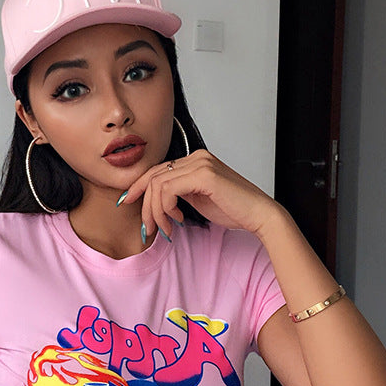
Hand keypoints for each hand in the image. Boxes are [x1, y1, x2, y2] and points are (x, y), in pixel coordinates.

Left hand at [121, 149, 276, 238]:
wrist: (258, 214)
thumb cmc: (233, 209)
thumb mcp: (197, 199)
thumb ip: (179, 193)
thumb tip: (155, 200)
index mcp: (195, 160)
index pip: (157, 170)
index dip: (138, 187)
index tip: (128, 203)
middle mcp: (197, 157)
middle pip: (153, 176)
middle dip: (144, 205)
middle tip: (147, 228)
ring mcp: (200, 163)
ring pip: (158, 184)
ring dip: (156, 211)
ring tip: (166, 228)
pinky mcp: (204, 175)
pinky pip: (168, 190)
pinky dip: (166, 208)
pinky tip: (176, 219)